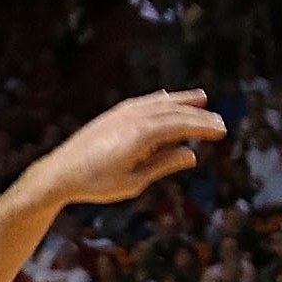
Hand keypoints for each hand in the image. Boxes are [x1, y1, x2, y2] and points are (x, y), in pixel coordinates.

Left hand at [41, 91, 225, 209]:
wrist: (59, 172)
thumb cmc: (96, 183)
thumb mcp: (133, 182)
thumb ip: (163, 165)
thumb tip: (191, 154)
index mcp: (141, 135)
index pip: (181, 125)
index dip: (203, 127)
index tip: (222, 131)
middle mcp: (134, 118)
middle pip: (174, 112)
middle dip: (199, 115)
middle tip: (220, 122)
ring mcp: (122, 113)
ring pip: (159, 103)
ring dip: (182, 101)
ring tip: (202, 99)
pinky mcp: (113, 114)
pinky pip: (144, 102)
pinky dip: (160, 99)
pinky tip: (167, 98)